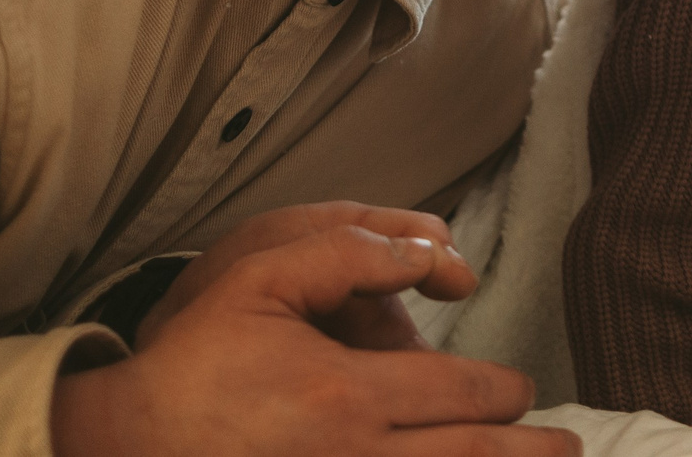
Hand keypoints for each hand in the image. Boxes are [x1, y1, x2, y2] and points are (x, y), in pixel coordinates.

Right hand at [53, 216, 573, 456]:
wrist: (123, 447)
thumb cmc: (193, 364)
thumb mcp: (258, 279)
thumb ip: (348, 253)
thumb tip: (432, 254)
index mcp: (348, 394)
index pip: (463, 395)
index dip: (504, 391)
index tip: (521, 388)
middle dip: (530, 451)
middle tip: (568, 446)